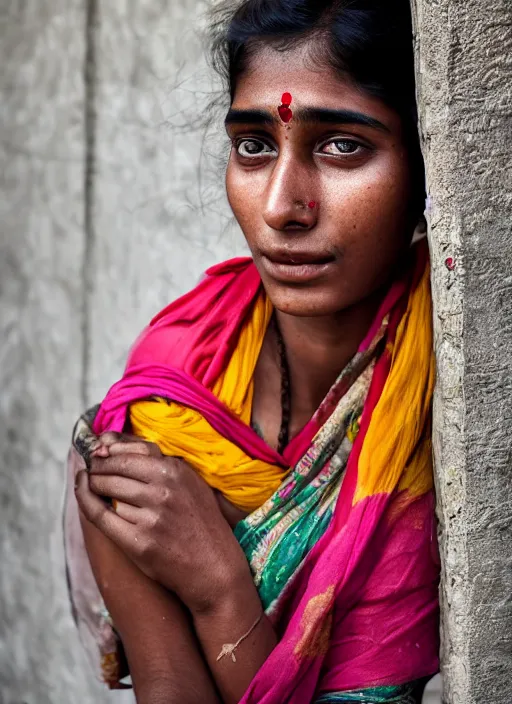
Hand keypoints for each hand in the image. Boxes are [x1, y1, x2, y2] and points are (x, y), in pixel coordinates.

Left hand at [75, 435, 252, 613]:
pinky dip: (87, 501)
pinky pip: (101, 516)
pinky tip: (83, 491)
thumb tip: (107, 442)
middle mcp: (163, 490)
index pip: (130, 450)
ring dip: (95, 485)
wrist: (214, 567)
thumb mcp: (189, 482)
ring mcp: (151, 516)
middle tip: (92, 469)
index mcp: (176, 471)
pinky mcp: (139, 542)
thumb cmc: (200, 522)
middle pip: (114, 468)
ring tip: (93, 484)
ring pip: (107, 490)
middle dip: (98, 467)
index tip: (100, 453)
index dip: (109, 450)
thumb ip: (155, 461)